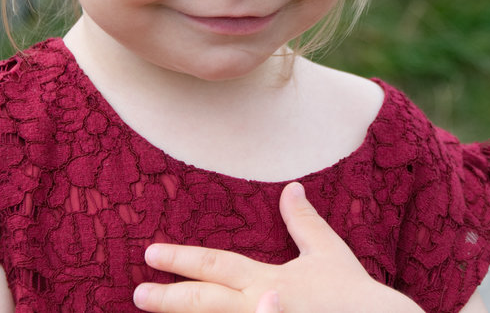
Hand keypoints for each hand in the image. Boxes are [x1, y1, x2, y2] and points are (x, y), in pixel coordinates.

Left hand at [133, 182, 421, 312]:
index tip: (152, 254)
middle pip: (205, 301)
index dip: (182, 258)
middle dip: (169, 296)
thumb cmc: (352, 291)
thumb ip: (303, 221)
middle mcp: (261, 304)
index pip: (215, 264)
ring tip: (151, 312)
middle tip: (137, 294)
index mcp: (268, 278)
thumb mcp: (326, 251)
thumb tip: (290, 189)